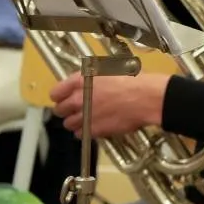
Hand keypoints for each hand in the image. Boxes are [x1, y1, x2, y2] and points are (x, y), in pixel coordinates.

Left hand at [50, 72, 170, 138]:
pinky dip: (84, 132)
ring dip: (75, 121)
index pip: (55, 92)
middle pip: (59, 110)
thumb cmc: (134, 80)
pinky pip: (80, 134)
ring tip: (86, 118)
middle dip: (66, 109)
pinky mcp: (93, 131)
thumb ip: (93, 77)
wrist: (148, 98)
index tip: (66, 97)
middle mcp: (78, 99)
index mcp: (80, 81)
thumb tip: (88, 80)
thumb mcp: (111, 69)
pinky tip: (94, 126)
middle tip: (77, 108)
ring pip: (68, 124)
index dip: (60, 95)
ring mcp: (84, 117)